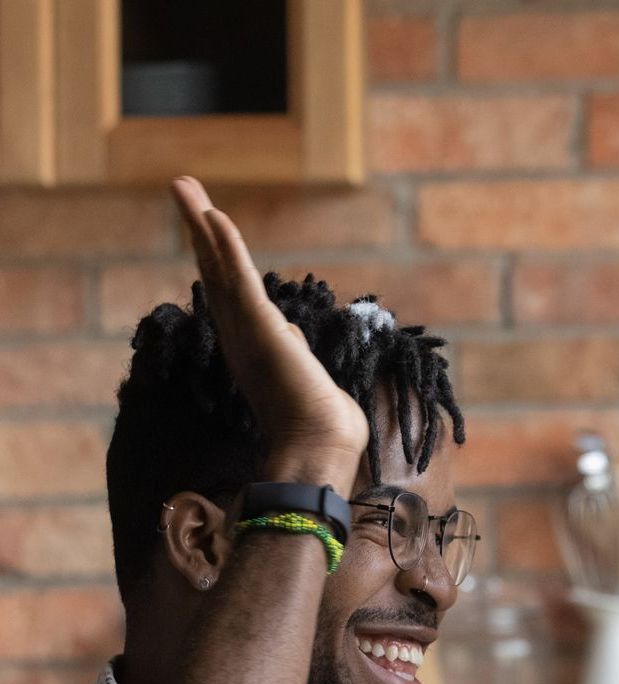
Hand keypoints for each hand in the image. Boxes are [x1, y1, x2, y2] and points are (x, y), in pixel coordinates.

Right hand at [170, 176, 367, 487]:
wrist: (321, 448)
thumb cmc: (322, 426)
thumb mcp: (307, 378)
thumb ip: (293, 353)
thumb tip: (292, 338)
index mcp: (253, 348)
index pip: (229, 292)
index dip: (215, 257)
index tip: (206, 227)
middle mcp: (241, 337)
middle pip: (214, 271)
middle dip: (199, 230)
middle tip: (182, 189)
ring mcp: (247, 332)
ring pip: (219, 268)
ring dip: (202, 225)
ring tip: (183, 185)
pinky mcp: (261, 328)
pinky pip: (239, 279)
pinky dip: (226, 247)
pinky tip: (214, 215)